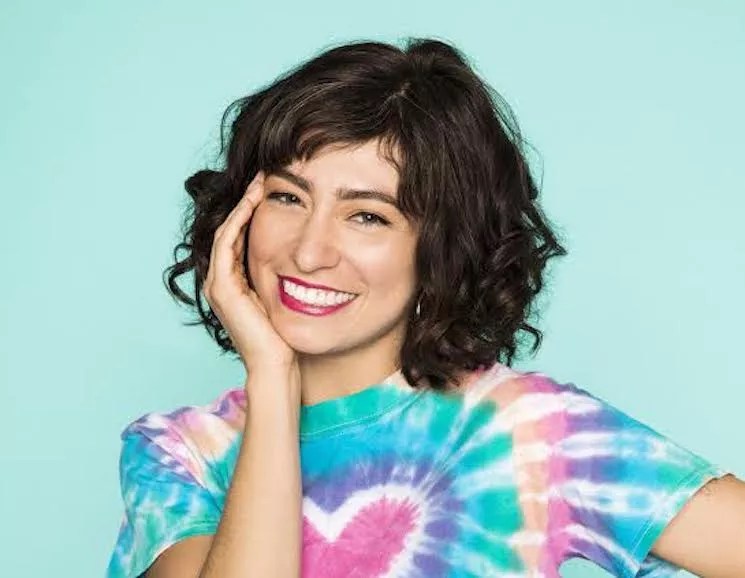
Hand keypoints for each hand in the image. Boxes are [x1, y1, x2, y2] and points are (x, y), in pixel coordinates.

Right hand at [202, 171, 298, 383]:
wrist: (278, 366)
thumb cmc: (287, 337)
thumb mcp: (288, 298)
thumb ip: (289, 277)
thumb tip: (313, 258)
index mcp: (236, 283)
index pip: (242, 236)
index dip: (255, 211)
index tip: (274, 189)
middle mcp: (222, 281)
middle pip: (231, 229)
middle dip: (247, 202)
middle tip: (264, 176)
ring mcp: (219, 284)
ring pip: (227, 231)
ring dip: (243, 205)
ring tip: (260, 182)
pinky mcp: (222, 288)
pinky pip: (228, 243)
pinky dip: (240, 220)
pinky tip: (255, 202)